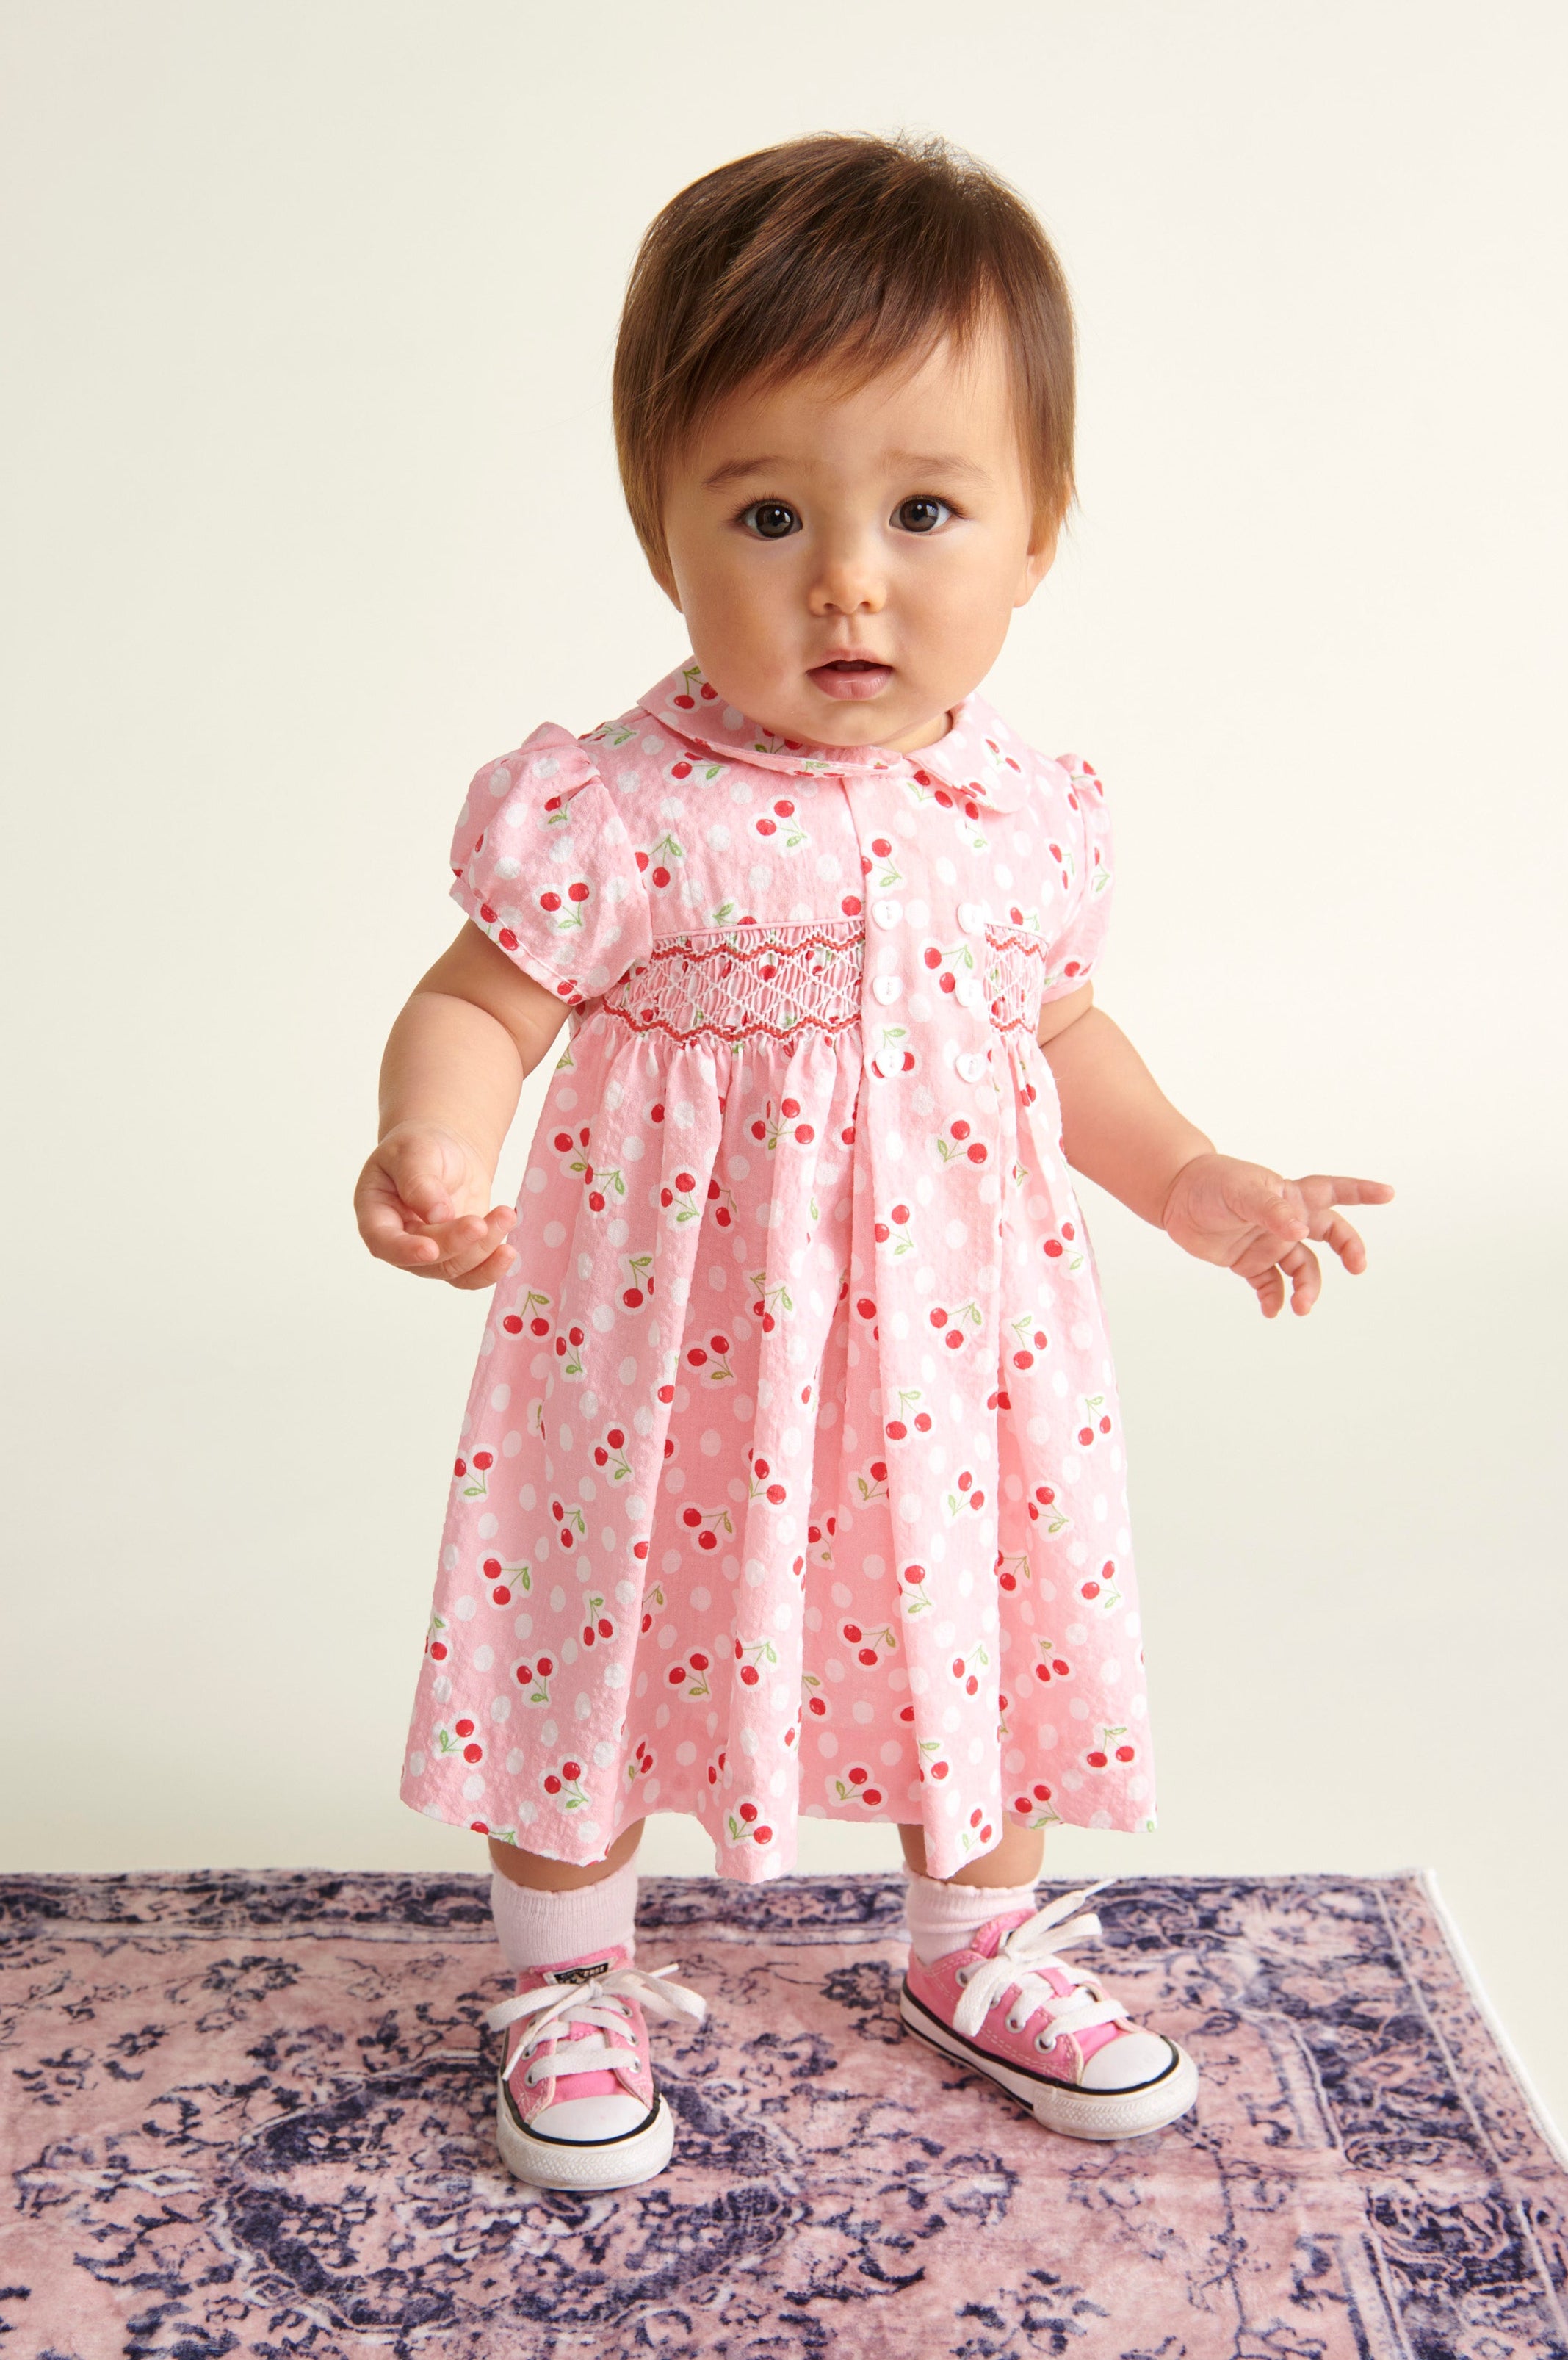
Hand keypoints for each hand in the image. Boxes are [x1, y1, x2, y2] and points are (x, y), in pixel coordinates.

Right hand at [354, 1122, 517, 1288]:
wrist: (446, 1149)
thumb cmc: (420, 1147)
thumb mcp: (413, 1151)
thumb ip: (419, 1181)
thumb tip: (438, 1216)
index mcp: (377, 1215)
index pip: (383, 1243)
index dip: (405, 1251)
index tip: (430, 1249)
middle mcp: (400, 1242)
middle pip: (427, 1259)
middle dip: (457, 1242)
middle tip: (480, 1222)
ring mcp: (430, 1253)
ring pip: (455, 1268)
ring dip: (482, 1249)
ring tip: (505, 1216)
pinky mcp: (458, 1255)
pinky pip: (473, 1274)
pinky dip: (492, 1267)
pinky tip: (508, 1251)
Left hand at [1161, 1154, 1393, 1317]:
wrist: (1175, 1197)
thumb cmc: (1211, 1183)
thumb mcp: (1241, 1192)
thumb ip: (1270, 1210)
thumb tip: (1300, 1231)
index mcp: (1289, 1195)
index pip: (1333, 1192)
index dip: (1362, 1192)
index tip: (1389, 1194)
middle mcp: (1286, 1220)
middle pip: (1329, 1235)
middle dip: (1348, 1249)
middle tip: (1358, 1268)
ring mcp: (1270, 1242)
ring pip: (1302, 1268)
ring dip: (1307, 1287)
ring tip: (1301, 1306)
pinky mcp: (1250, 1263)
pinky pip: (1271, 1285)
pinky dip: (1275, 1300)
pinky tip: (1272, 1311)